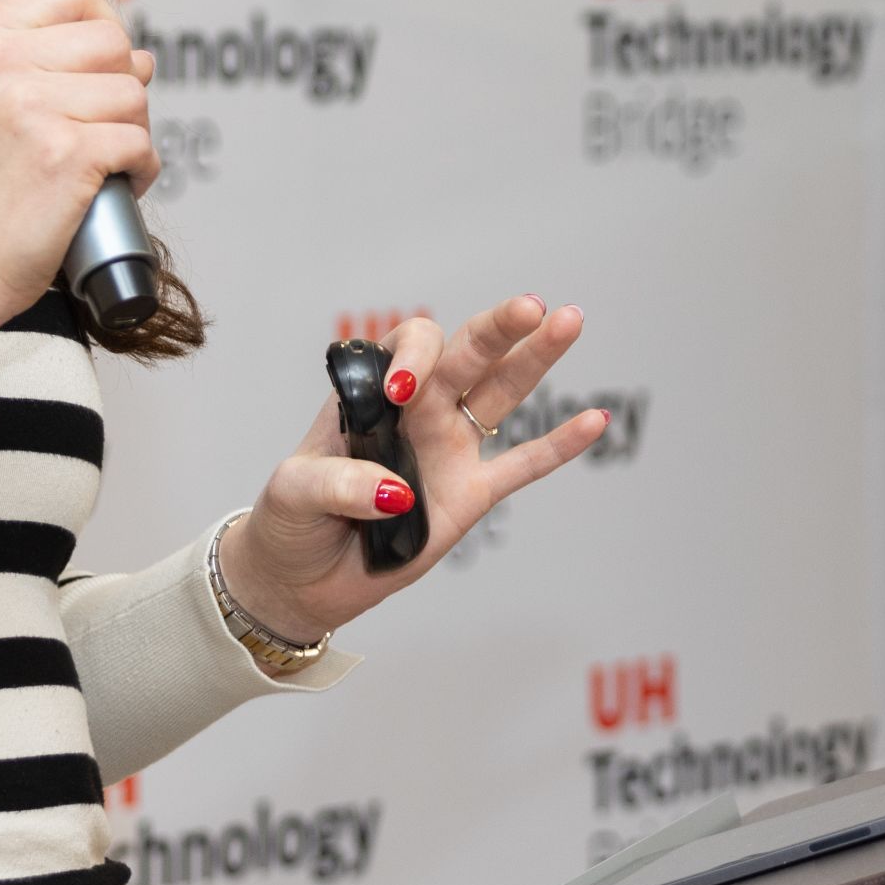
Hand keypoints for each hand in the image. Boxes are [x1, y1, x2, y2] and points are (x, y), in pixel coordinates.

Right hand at [0, 0, 155, 365]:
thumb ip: (51, 67)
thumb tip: (142, 56)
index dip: (102, 24)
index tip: (98, 65)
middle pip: (113, 42)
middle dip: (120, 88)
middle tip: (93, 129)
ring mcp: (31, 106)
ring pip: (134, 93)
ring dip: (131, 133)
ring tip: (95, 164)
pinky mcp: (66, 153)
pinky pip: (140, 143)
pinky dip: (141, 171)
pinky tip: (110, 186)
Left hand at [221, 296, 609, 641]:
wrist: (300, 578)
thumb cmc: (290, 520)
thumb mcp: (293, 492)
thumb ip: (338, 483)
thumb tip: (397, 490)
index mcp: (374, 394)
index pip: (409, 348)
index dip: (414, 360)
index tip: (402, 391)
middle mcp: (419, 410)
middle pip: (467, 354)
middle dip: (498, 328)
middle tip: (531, 307)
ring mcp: (450, 449)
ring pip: (502, 392)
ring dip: (536, 359)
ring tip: (570, 321)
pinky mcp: (470, 496)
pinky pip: (522, 465)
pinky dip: (559, 446)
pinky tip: (594, 420)